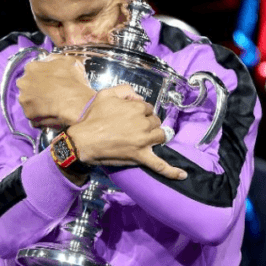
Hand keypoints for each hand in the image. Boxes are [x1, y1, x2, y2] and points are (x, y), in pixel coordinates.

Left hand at [16, 55, 95, 127]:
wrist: (75, 103)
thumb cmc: (73, 82)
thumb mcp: (68, 62)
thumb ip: (55, 60)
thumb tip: (51, 62)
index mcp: (31, 67)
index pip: (32, 70)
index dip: (41, 76)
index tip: (49, 81)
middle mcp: (23, 82)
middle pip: (27, 85)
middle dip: (35, 89)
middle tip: (49, 94)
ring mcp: (24, 99)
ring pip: (28, 100)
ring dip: (36, 103)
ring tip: (51, 105)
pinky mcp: (28, 114)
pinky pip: (33, 114)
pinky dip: (39, 115)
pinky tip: (50, 114)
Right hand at [67, 85, 186, 179]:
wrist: (83, 140)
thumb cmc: (92, 117)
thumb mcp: (105, 94)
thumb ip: (124, 90)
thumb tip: (137, 97)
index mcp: (137, 108)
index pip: (149, 108)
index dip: (141, 113)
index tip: (132, 117)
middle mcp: (144, 123)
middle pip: (156, 122)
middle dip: (148, 124)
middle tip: (135, 128)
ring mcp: (144, 141)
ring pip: (161, 136)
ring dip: (156, 137)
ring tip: (147, 139)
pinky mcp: (140, 156)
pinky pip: (159, 165)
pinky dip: (172, 171)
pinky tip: (182, 175)